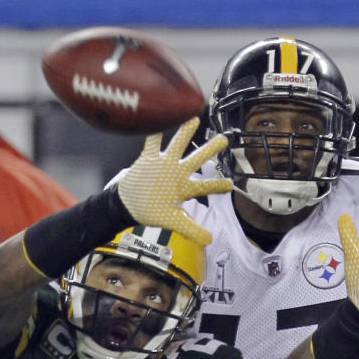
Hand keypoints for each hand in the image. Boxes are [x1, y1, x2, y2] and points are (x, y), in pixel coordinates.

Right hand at [118, 117, 231, 244]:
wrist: (128, 205)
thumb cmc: (151, 212)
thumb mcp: (173, 222)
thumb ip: (191, 230)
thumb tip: (210, 240)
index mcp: (184, 188)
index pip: (204, 186)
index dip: (217, 185)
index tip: (230, 184)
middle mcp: (177, 173)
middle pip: (196, 159)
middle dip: (210, 150)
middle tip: (224, 139)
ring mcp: (163, 164)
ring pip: (177, 145)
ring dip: (185, 133)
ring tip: (194, 119)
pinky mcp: (148, 158)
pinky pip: (152, 143)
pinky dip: (154, 132)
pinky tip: (160, 119)